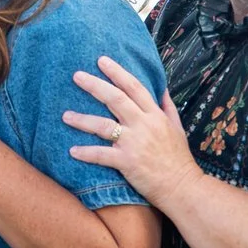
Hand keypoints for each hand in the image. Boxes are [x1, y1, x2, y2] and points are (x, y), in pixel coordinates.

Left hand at [62, 55, 197, 202]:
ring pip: (103, 125)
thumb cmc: (179, 159)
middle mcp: (144, 125)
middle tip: (76, 75)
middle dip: (95, 85)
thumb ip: (168, 107)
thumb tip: (161, 88)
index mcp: (155, 115)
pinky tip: (72, 151)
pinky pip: (101, 155)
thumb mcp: (178, 128)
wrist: (183, 187)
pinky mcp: (127, 162)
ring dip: (82, 119)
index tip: (101, 60)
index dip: (117, 72)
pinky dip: (86, 153)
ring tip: (65, 115)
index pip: (134, 87)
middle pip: (116, 99)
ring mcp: (134, 143)